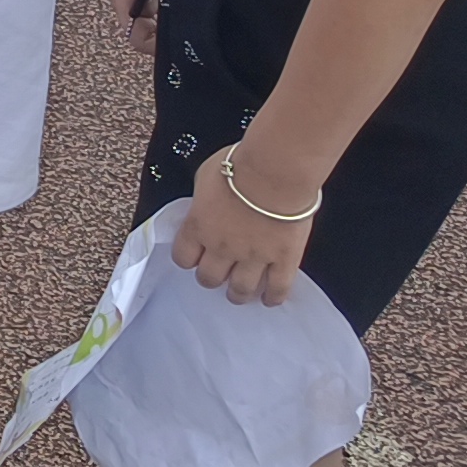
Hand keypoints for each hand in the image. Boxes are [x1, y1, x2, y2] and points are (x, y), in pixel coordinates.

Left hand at [174, 146, 317, 305]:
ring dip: (238, 294)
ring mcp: (254, 257)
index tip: (194, 258)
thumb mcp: (206, 177)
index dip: (188, 259)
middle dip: (211, 279)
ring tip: (240, 294)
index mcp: (198, 227)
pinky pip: (278, 287)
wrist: (274, 172)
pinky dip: (273, 297)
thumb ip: (203, 199)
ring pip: (240, 289)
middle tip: (217, 276)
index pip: (183, 257)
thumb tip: (205, 205)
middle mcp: (222, 247)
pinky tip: (270, 299)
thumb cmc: (239, 166)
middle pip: (209, 278)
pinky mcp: (283, 259)